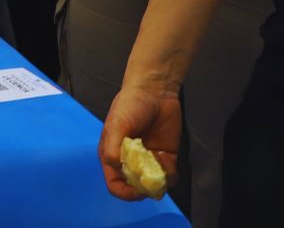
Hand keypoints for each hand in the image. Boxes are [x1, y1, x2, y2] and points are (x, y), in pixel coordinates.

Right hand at [100, 82, 182, 200]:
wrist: (155, 91)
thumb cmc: (130, 106)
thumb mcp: (117, 124)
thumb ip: (113, 147)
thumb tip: (116, 167)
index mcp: (113, 156)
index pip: (115, 184)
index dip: (124, 192)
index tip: (136, 191)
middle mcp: (130, 162)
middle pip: (136, 188)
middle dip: (144, 189)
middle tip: (152, 181)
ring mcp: (148, 160)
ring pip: (154, 185)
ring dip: (159, 181)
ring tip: (161, 162)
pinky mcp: (166, 157)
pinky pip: (169, 176)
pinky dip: (170, 173)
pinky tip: (167, 156)